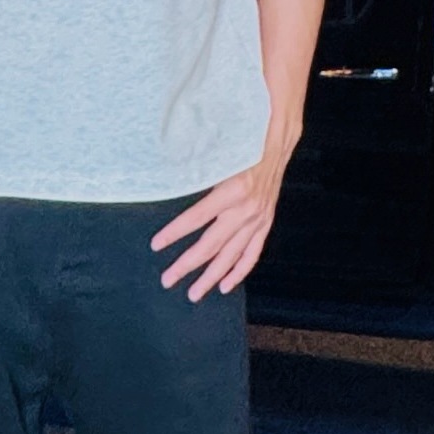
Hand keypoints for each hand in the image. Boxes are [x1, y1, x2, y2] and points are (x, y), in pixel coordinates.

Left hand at [151, 140, 295, 301]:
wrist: (277, 140)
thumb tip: (167, 178)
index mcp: (232, 189)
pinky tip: (225, 285)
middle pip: (211, 244)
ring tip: (193, 293)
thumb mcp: (218, 151)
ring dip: (211, 276)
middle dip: (187, 264)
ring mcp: (258, 219)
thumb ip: (197, 168)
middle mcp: (246, 209)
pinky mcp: (266, 222)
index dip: (174, 232)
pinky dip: (239, 271)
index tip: (156, 244)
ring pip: (231, 255)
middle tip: (167, 280)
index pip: (196, 217)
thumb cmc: (244, 142)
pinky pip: (252, 253)